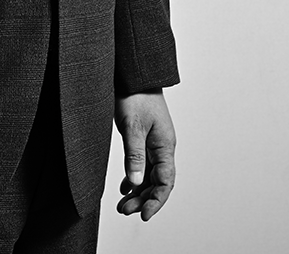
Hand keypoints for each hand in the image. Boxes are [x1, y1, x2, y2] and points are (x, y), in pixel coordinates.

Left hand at [115, 89, 175, 220]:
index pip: (165, 182)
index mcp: (165, 145)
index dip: (156, 201)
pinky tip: (125, 187)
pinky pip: (143, 164)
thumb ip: (134, 155)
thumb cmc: (136, 96)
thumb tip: (137, 183)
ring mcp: (154, 142)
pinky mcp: (144, 137)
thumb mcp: (132, 126)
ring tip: (123, 205)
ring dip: (138, 191)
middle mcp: (162, 147)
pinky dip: (135, 177)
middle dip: (143, 199)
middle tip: (125, 210)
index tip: (143, 215)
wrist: (135, 74)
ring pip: (149, 175)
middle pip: (157, 182)